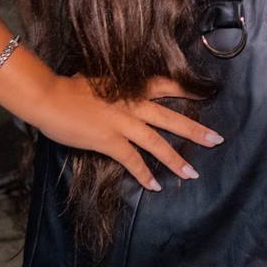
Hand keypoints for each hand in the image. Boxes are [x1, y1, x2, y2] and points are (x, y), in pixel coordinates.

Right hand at [30, 74, 221, 190]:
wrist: (49, 97)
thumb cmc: (69, 87)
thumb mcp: (101, 80)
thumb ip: (118, 87)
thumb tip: (123, 89)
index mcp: (132, 86)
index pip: (167, 85)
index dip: (188, 90)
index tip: (209, 94)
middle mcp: (133, 104)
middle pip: (171, 118)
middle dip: (195, 130)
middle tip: (217, 140)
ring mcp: (123, 123)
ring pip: (157, 143)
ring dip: (176, 160)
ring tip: (192, 173)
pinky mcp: (109, 140)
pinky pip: (133, 160)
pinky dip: (144, 174)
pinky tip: (155, 187)